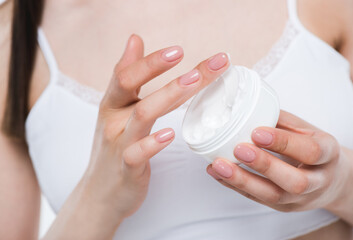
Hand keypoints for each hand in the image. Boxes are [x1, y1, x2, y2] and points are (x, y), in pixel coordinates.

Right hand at [80, 35, 229, 226]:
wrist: (99, 194)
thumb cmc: (114, 147)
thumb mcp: (116, 109)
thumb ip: (127, 76)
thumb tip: (135, 38)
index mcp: (112, 103)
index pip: (126, 72)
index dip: (150, 59)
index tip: (179, 49)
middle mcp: (113, 119)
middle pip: (131, 84)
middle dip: (162, 67)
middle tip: (200, 61)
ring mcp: (118, 143)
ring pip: (142, 115)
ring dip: (169, 96)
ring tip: (194, 82)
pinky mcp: (127, 167)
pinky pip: (138, 153)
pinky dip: (154, 142)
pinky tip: (171, 134)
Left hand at [206, 110, 349, 211]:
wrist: (331, 181)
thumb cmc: (312, 148)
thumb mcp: (307, 130)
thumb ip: (282, 121)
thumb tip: (246, 107)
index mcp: (328, 155)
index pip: (311, 151)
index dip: (284, 142)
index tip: (257, 132)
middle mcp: (318, 181)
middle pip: (295, 181)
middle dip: (264, 165)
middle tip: (239, 149)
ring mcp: (300, 199)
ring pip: (272, 195)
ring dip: (242, 180)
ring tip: (219, 164)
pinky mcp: (282, 207)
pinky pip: (256, 199)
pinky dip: (233, 185)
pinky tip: (216, 172)